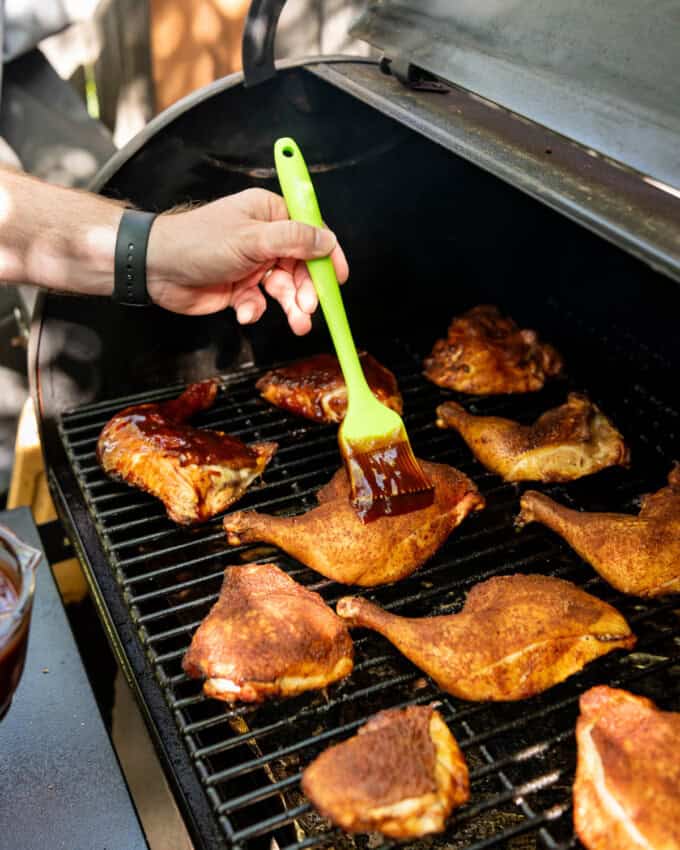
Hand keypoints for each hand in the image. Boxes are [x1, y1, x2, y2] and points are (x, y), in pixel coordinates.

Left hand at [146, 188, 348, 333]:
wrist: (156, 268)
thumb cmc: (198, 243)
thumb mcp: (251, 239)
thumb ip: (293, 239)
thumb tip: (327, 241)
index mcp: (269, 214)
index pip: (310, 232)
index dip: (328, 256)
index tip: (338, 278)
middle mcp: (264, 238)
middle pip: (301, 265)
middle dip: (307, 289)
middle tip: (309, 307)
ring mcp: (252, 264)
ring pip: (284, 288)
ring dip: (290, 306)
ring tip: (297, 323)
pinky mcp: (240, 288)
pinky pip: (260, 302)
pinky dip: (256, 310)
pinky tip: (244, 311)